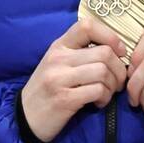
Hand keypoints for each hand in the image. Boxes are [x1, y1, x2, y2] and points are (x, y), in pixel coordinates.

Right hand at [20, 17, 128, 142]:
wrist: (25, 117)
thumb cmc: (47, 89)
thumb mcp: (58, 64)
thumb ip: (81, 54)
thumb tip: (116, 51)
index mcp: (59, 46)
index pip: (86, 26)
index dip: (110, 36)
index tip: (119, 52)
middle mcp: (58, 58)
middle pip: (104, 53)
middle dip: (119, 69)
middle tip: (117, 82)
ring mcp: (59, 78)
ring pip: (103, 72)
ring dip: (113, 85)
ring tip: (107, 93)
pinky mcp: (65, 99)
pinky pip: (98, 91)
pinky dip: (105, 98)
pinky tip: (98, 103)